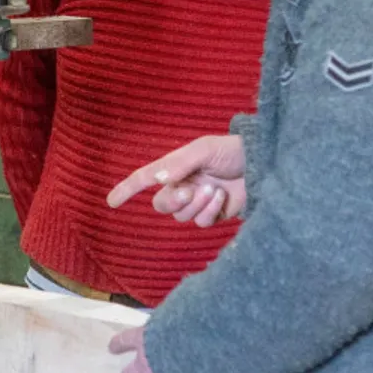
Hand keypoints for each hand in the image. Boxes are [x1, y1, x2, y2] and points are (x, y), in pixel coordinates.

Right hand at [106, 134, 247, 226]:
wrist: (262, 164)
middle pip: (162, 205)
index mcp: (175, 168)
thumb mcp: (204, 149)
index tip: (111, 201)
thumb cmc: (232, 151)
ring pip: (182, 217)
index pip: (145, 179)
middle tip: (190, 189)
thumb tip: (156, 179)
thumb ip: (179, 163)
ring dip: (197, 204)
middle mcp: (183, 185)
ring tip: (215, 189)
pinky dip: (210, 211)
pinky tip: (222, 198)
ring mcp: (198, 202)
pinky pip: (201, 223)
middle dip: (174, 200)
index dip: (127, 189)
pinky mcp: (214, 216)